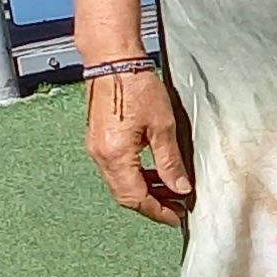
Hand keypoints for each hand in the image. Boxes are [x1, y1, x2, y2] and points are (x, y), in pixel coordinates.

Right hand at [84, 68, 195, 225]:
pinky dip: (135, 175)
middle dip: (151, 204)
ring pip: (120, 182)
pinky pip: (116, 168)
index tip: (176, 216)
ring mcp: (96, 148)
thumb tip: (180, 188)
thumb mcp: (162, 126)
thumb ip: (170, 161)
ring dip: (144, 190)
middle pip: (125, 194)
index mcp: (115, 155)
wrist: (111, 60)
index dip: (157, 210)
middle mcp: (100, 155)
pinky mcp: (98, 139)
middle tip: (176, 206)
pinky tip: (154, 172)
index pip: (135, 198)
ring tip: (170, 190)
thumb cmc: (135, 86)